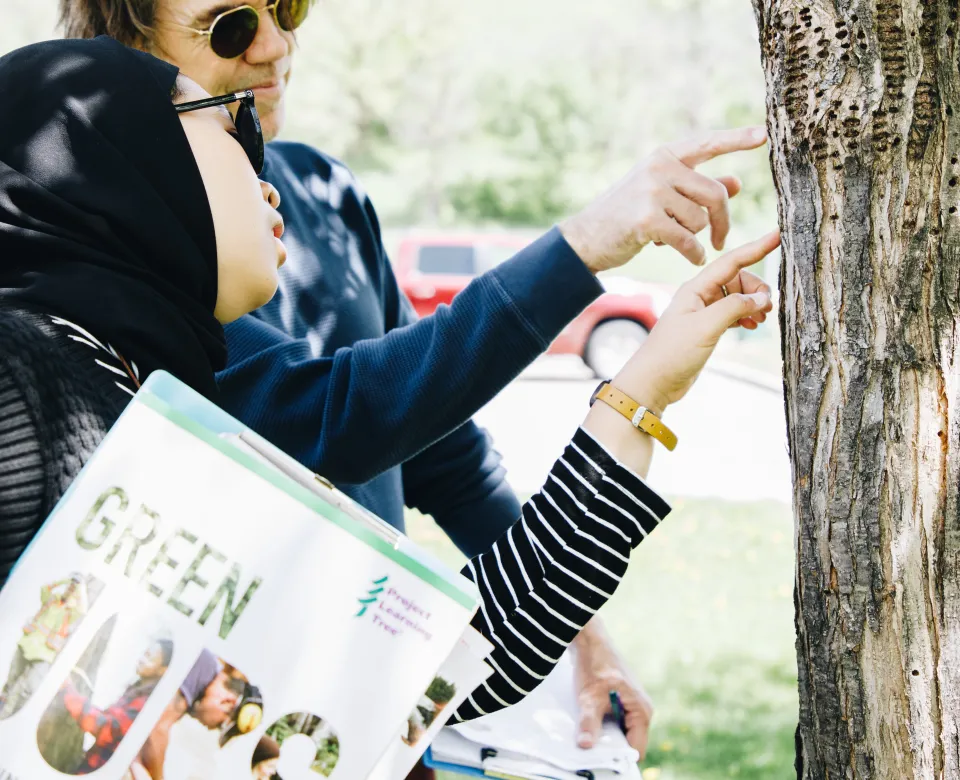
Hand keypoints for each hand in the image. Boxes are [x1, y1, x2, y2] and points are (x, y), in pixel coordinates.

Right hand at [559, 126, 767, 271]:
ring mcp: (652, 192)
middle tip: (721, 241)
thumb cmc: (626, 216)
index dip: (736, 139)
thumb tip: (736, 183)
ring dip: (695, 237)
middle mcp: (659, 168)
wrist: (586, 238)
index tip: (764, 135)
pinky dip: (694, 253)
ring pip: (700, 220)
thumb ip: (697, 188)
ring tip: (674, 240)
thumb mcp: (661, 195)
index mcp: (664, 157)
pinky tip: (693, 258)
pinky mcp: (647, 219)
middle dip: (723, 221)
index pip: (707, 144)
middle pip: (714, 193)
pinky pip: (687, 239)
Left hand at [572, 619, 652, 757]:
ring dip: (605, 735)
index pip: (636, 749)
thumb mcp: (588, 698)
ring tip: (589, 731)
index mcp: (642, 711)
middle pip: (629, 742)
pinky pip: (615, 723)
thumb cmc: (594, 665)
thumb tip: (585, 746)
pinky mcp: (622, 702)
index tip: (601, 757)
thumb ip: (589, 724)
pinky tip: (590, 721)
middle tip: (592, 744)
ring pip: (620, 733)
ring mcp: (632, 706)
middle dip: (611, 747)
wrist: (589, 642)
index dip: (620, 756)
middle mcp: (641, 710)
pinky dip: (603, 725)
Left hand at [612, 229, 779, 414]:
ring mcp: (704, 312)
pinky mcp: (707, 329)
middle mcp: (700, 296)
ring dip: (753, 304)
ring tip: (762, 318)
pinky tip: (752, 325)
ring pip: (737, 297)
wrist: (653, 382)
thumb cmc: (672, 353)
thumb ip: (734, 307)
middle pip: (738, 280)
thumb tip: (763, 298)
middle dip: (757, 289)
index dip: (757, 247)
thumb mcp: (706, 327)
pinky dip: (745, 316)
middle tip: (768, 307)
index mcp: (696, 288)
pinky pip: (733, 313)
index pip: (732, 261)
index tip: (779, 235)